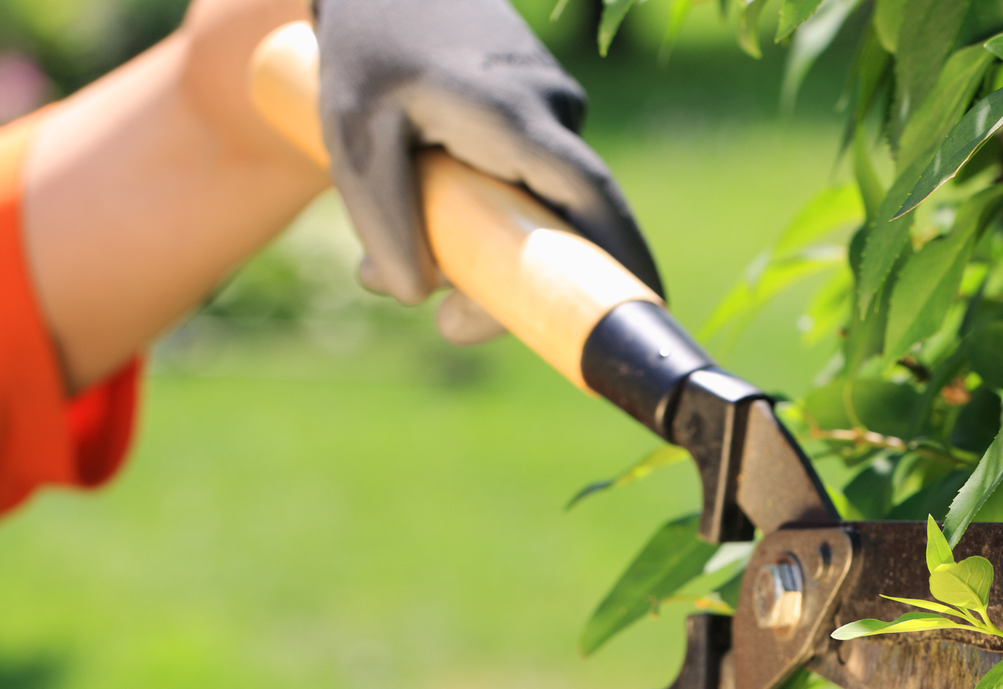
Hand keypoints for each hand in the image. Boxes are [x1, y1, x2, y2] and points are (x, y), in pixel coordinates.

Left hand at [314, 0, 663, 342]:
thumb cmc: (366, 48)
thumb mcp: (353, 136)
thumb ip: (382, 220)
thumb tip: (413, 295)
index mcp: (515, 115)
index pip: (590, 197)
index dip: (623, 258)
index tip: (649, 311)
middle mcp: (550, 109)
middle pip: (564, 223)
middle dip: (519, 285)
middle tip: (449, 326)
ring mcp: (550, 105)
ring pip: (536, 204)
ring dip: (482, 247)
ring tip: (393, 263)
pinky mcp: (536, 109)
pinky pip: (526, 179)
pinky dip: (482, 212)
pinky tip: (419, 208)